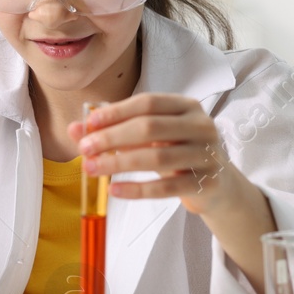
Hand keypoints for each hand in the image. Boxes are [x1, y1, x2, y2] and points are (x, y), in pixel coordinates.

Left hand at [70, 93, 242, 216]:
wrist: (219, 185)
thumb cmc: (178, 153)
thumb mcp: (151, 138)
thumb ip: (116, 130)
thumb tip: (75, 129)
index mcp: (186, 106)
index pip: (147, 103)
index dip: (116, 112)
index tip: (89, 123)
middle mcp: (201, 126)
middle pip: (150, 127)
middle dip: (112, 138)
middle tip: (84, 149)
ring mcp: (207, 154)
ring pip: (157, 157)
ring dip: (119, 164)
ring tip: (92, 168)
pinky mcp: (207, 183)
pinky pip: (167, 187)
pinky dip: (138, 189)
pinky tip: (115, 190)